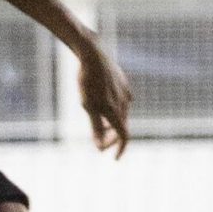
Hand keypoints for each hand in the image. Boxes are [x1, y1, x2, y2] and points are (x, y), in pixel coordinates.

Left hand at [74, 41, 132, 157]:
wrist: (92, 53)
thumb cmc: (87, 81)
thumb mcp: (88, 106)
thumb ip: (96, 127)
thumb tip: (100, 147)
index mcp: (116, 110)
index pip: (124, 136)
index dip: (120, 149)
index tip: (115, 158)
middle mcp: (124, 102)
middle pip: (122, 126)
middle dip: (112, 137)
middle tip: (100, 142)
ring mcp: (125, 91)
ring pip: (122, 113)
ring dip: (113, 122)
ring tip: (99, 122)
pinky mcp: (123, 82)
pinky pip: (122, 100)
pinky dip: (115, 108)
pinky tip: (107, 103)